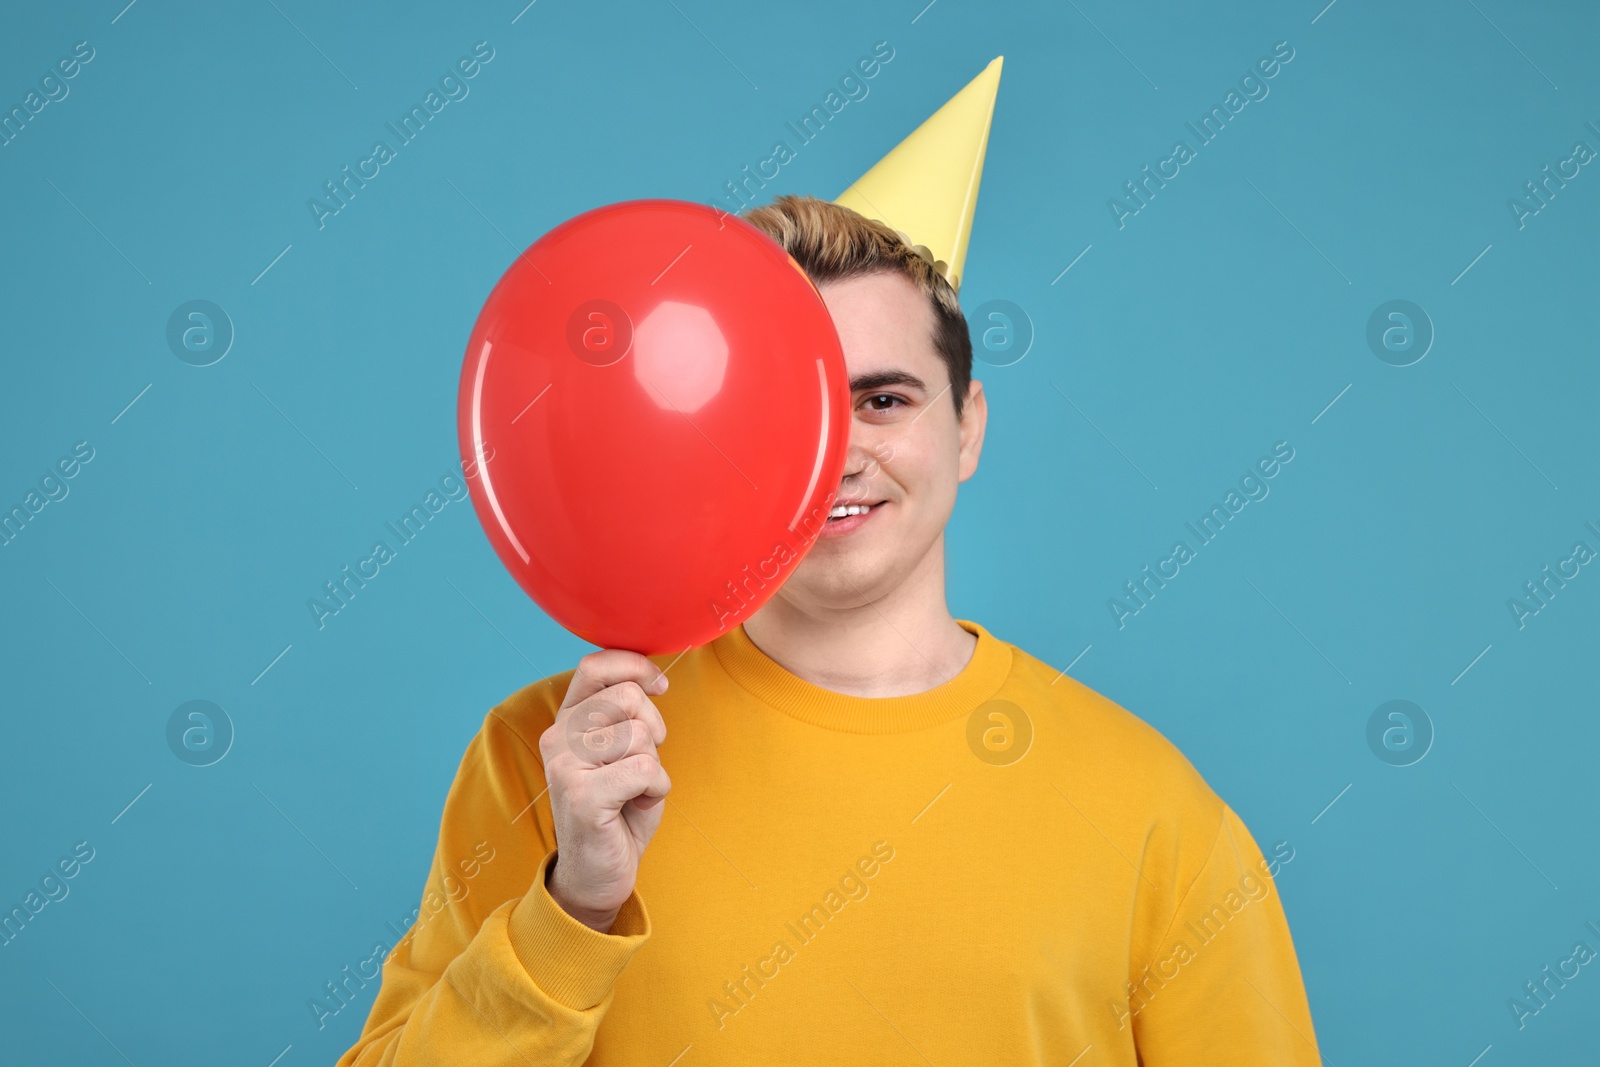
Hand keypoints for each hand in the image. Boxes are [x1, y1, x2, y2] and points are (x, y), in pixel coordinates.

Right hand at [537, 649, 671, 932]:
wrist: (597, 874)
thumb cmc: (618, 809)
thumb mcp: (622, 751)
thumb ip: (625, 714)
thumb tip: (651, 679)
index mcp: (567, 720)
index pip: (595, 665)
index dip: (636, 667)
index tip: (659, 687)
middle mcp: (557, 737)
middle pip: (628, 697)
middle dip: (654, 727)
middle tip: (645, 760)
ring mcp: (565, 766)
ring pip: (640, 735)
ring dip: (654, 766)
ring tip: (634, 790)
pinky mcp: (581, 796)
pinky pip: (645, 769)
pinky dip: (657, 788)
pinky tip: (637, 805)